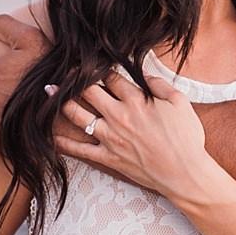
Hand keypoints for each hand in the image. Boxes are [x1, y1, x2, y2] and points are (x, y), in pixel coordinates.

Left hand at [55, 72, 214, 198]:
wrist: (184, 173)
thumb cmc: (186, 137)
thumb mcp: (180, 102)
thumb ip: (159, 84)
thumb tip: (143, 72)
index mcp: (136, 100)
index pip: (110, 77)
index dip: (99, 67)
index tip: (90, 61)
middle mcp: (119, 116)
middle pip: (89, 92)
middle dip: (74, 79)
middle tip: (63, 70)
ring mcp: (111, 138)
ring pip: (78, 116)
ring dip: (61, 102)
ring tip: (49, 92)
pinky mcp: (108, 158)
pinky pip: (80, 150)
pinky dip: (64, 143)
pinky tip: (50, 136)